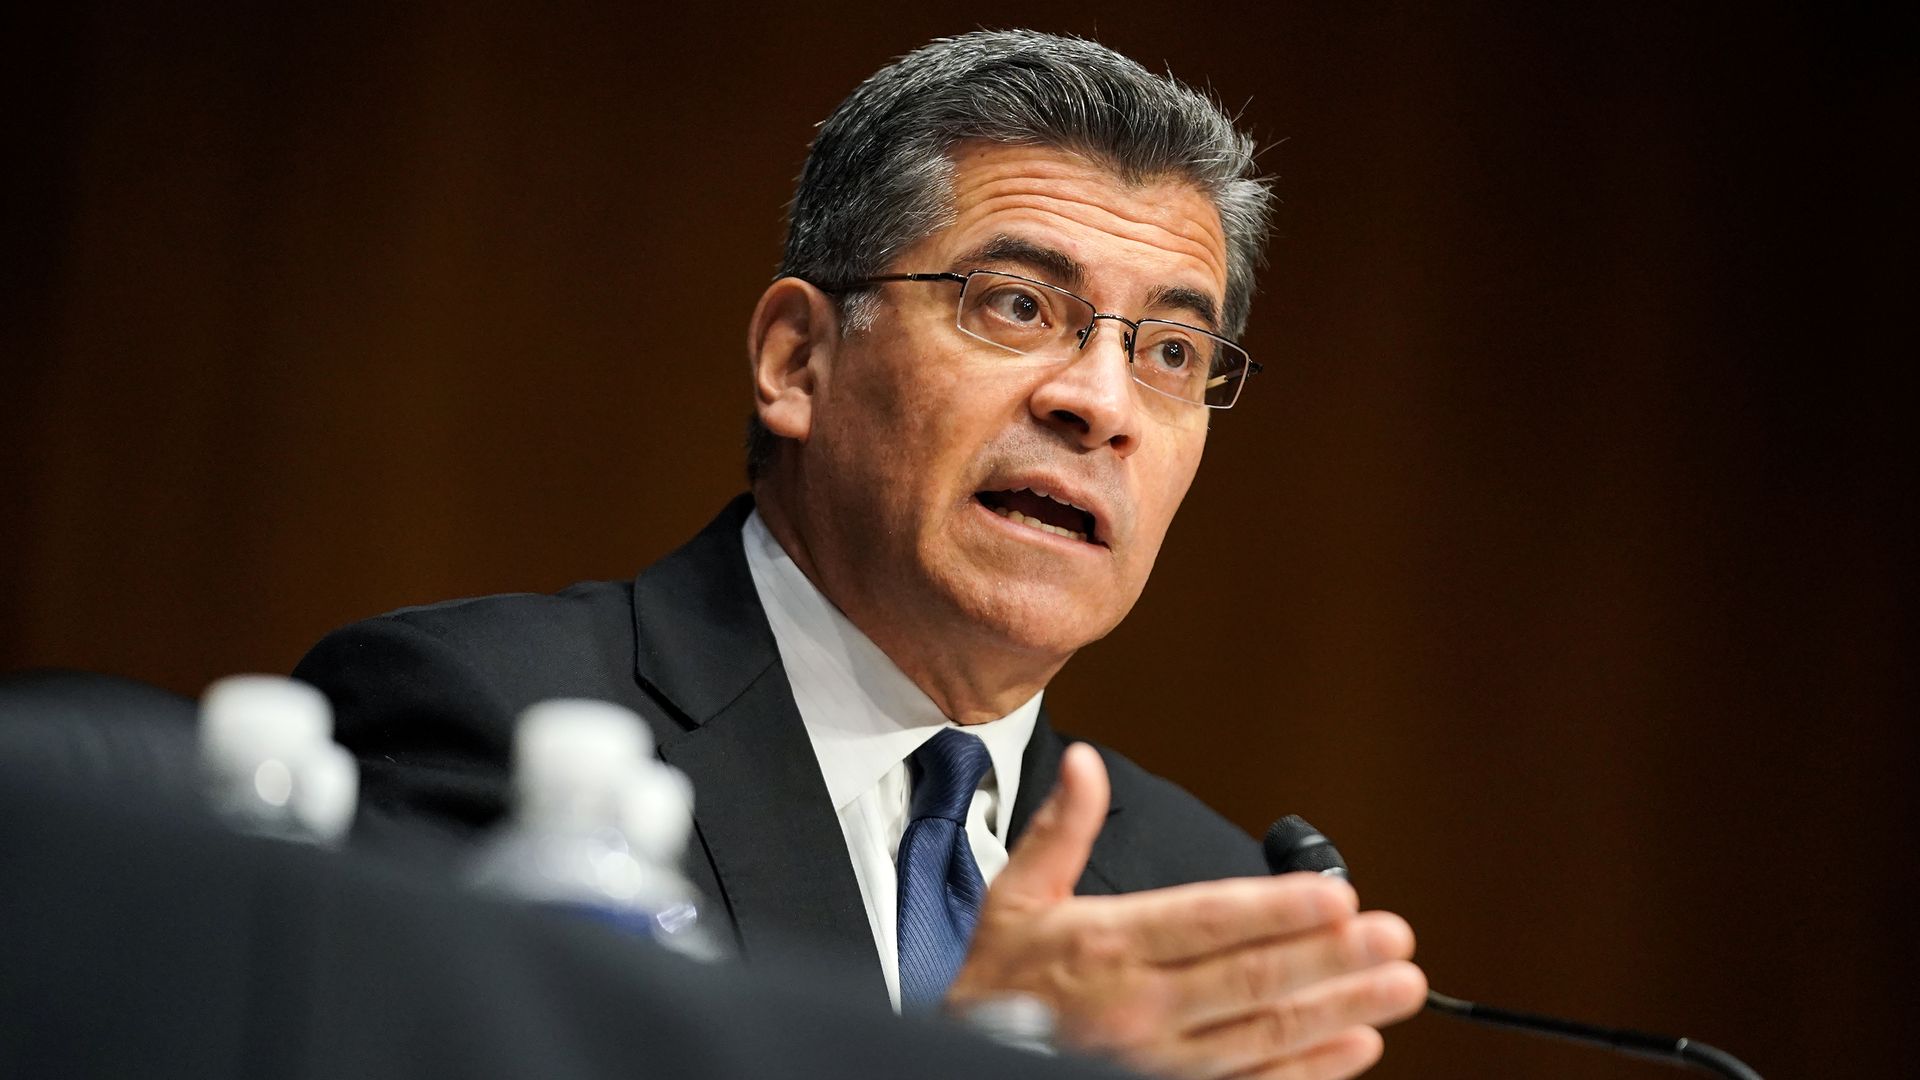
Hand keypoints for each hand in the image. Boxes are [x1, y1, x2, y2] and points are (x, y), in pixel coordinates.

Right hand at [946, 744, 1425, 1079]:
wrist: (957, 1058)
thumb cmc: (991, 981)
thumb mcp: (1013, 896)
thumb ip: (1060, 830)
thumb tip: (1085, 764)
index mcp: (1106, 943)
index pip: (1207, 922)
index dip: (1277, 911)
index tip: (1337, 897)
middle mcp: (1139, 1006)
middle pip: (1251, 981)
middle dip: (1330, 961)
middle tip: (1394, 940)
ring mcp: (1158, 1060)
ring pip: (1263, 1036)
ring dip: (1338, 1012)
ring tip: (1397, 989)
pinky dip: (1307, 1071)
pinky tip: (1354, 1048)